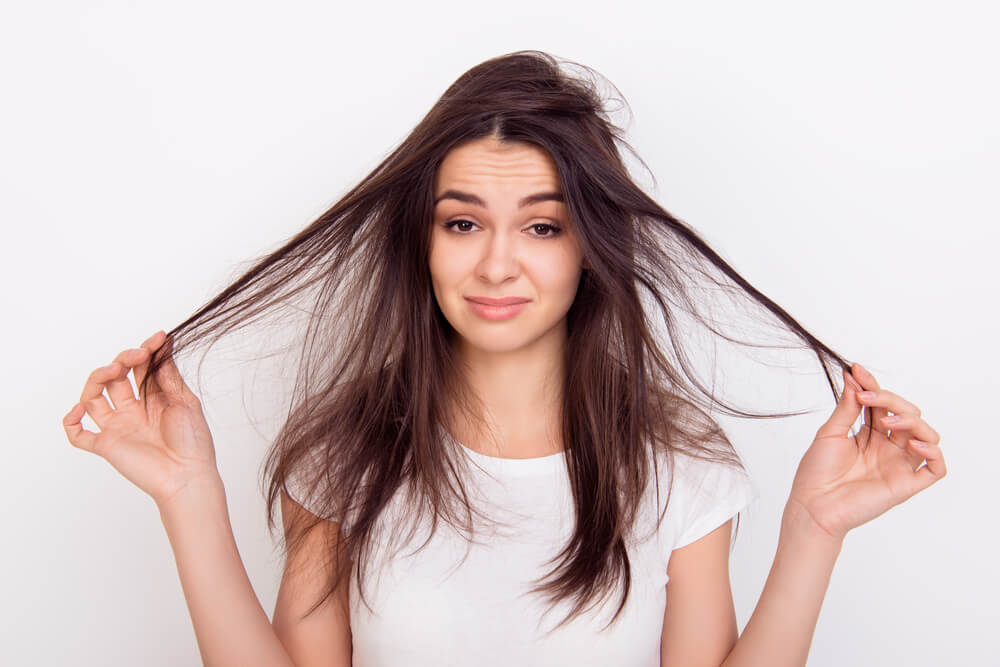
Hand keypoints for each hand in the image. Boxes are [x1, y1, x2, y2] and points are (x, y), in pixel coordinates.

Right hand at [63, 330, 219, 507]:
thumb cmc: (193, 441)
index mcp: (154, 398)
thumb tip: (162, 347)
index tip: (157, 338)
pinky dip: (71, 421)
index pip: (141, 368)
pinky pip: (79, 435)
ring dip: (97, 379)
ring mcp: (118, 426)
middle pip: (116, 378)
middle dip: (123, 360)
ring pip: (94, 398)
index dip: (146, 351)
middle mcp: (133, 410)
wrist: (188, 475)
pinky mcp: (106, 445)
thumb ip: (168, 377)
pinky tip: (79, 408)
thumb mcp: (185, 402)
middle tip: (137, 354)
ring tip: (113, 370)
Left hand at [786, 363, 945, 540]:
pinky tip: (914, 443)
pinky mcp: (907, 484)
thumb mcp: (830, 432)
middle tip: (865, 396)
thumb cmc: (817, 472)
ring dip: (911, 420)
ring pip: (927, 435)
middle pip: (907, 414)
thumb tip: (854, 377)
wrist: (812, 505)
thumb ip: (848, 407)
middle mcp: (888, 447)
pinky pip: (936, 468)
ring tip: (887, 420)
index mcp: (870, 434)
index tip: (856, 370)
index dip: (873, 385)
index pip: (882, 404)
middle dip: (890, 399)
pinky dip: (933, 453)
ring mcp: (899, 465)